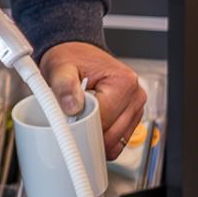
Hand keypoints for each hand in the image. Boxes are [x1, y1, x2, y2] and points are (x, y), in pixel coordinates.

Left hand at [39, 42, 146, 158]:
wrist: (77, 54)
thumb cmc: (72, 59)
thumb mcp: (61, 68)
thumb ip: (64, 86)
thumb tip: (72, 107)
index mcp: (124, 83)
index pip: (103, 121)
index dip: (82, 126)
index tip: (67, 123)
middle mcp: (135, 96)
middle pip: (111, 136)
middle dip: (88, 134)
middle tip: (71, 120)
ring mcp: (135, 108)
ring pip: (115, 142)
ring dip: (95, 137)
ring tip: (81, 117)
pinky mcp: (131, 117)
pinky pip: (117, 141)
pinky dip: (101, 138)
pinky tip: (90, 124)